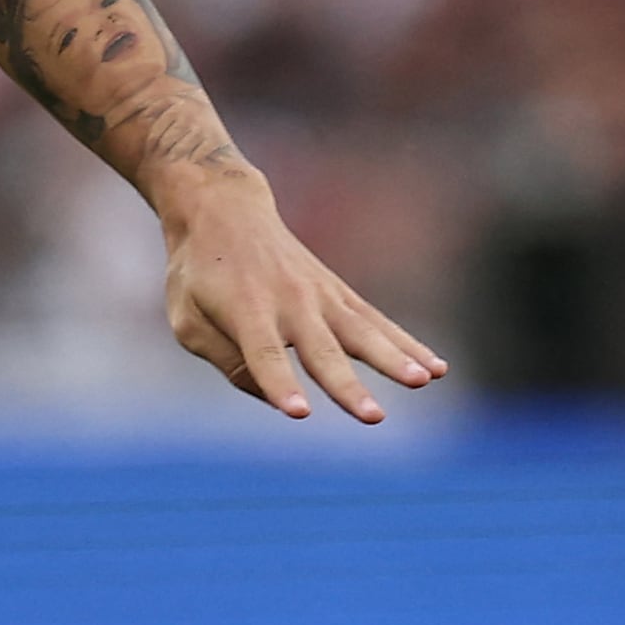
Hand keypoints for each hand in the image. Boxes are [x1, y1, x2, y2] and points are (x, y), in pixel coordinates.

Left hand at [159, 169, 445, 422]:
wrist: (223, 208)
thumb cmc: (198, 273)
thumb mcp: (185, 317)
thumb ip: (226, 359)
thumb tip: (274, 396)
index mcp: (242, 309)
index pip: (261, 354)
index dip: (279, 383)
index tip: (300, 412)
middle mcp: (287, 301)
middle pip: (321, 350)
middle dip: (347, 385)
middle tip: (375, 416)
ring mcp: (319, 295)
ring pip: (361, 332)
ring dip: (393, 358)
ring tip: (424, 381)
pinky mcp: (338, 292)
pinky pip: (377, 322)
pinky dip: (407, 344)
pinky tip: (438, 369)